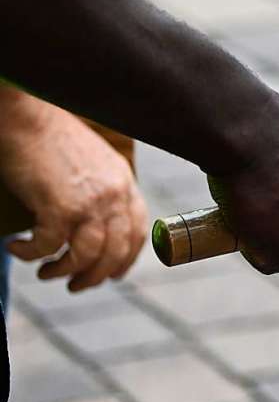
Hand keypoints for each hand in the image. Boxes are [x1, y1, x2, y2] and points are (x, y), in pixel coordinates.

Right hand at [0, 93, 146, 291]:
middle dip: (95, 276)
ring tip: (46, 272)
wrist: (26, 116)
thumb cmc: (51, 135)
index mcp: (123, 181)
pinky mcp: (59, 207)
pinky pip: (49, 247)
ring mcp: (89, 202)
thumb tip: (93, 223)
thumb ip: (100, 188)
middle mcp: (113, 194)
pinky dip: (31, 254)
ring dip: (64, 272)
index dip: (127, 258)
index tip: (113, 274)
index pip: (138, 229)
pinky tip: (17, 249)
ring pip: (86, 257)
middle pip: (115, 251)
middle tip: (75, 285)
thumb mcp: (92, 161)